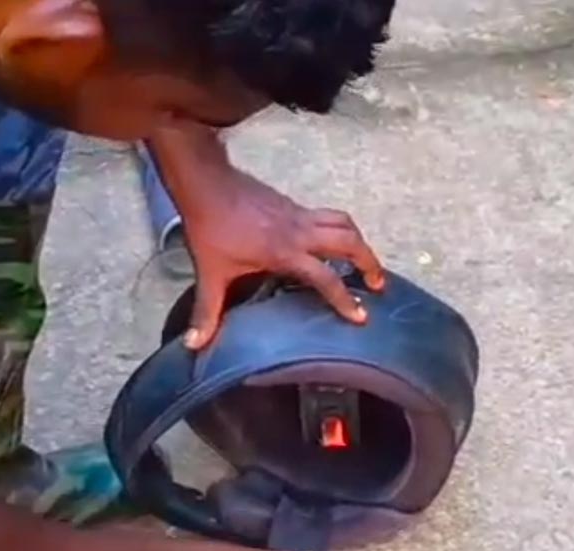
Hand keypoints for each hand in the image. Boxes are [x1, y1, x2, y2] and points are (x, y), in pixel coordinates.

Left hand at [179, 167, 386, 349]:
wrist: (206, 182)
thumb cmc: (210, 227)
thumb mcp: (209, 273)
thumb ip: (207, 311)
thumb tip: (195, 345)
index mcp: (285, 252)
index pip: (326, 278)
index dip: (345, 300)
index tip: (361, 316)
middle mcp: (300, 231)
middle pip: (350, 242)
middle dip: (370, 262)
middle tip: (378, 285)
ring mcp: (300, 214)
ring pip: (344, 222)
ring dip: (360, 242)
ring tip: (365, 262)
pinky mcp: (294, 205)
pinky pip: (329, 215)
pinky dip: (341, 229)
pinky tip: (333, 243)